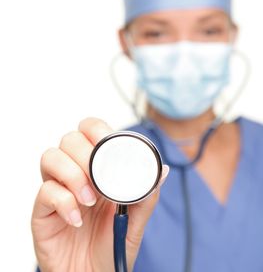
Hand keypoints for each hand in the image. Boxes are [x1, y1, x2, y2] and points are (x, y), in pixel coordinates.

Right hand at [31, 118, 168, 271]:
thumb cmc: (112, 247)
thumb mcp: (135, 221)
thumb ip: (146, 195)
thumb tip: (162, 170)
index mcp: (98, 169)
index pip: (90, 131)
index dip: (97, 129)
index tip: (109, 143)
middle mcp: (75, 174)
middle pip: (69, 140)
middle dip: (85, 154)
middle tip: (99, 177)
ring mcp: (57, 190)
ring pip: (50, 157)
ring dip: (72, 174)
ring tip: (89, 199)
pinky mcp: (42, 211)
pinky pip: (44, 191)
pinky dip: (64, 202)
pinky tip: (77, 220)